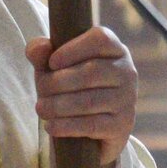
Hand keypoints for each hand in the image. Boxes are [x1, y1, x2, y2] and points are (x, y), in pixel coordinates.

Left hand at [27, 26, 136, 167]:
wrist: (91, 128)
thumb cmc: (70, 86)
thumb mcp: (54, 67)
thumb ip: (42, 53)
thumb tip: (39, 48)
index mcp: (114, 49)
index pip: (100, 39)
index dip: (74, 49)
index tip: (52, 62)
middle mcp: (127, 71)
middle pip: (92, 72)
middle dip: (58, 82)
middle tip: (40, 90)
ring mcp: (127, 99)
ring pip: (89, 101)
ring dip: (58, 106)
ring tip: (41, 108)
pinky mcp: (122, 125)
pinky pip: (92, 125)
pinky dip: (66, 126)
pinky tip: (50, 126)